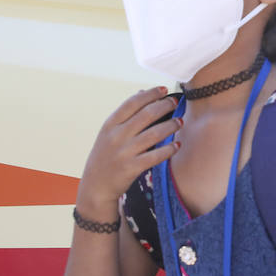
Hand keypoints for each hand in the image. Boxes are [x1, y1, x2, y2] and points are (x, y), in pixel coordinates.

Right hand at [76, 88, 181, 219]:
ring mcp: (124, 152)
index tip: (163, 89)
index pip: (132, 102)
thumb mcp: (109, 133)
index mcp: (110, 125)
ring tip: (180, 122)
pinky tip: (177, 145)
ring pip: (154, 134)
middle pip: (146, 115)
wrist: (95, 186)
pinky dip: (168, 149)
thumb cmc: (105, 155)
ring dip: (170, 126)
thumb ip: (125, 114)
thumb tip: (142, 91)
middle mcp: (116, 136)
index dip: (150, 94)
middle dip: (164, 106)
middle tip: (175, 103)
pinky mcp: (132, 168)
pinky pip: (155, 156)